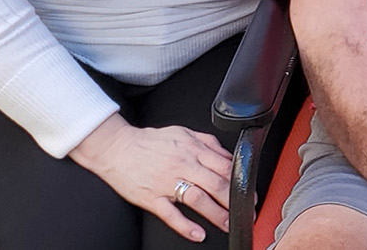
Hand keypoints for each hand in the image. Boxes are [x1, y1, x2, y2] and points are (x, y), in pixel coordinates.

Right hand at [69, 113, 233, 241]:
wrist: (116, 148)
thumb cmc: (149, 142)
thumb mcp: (182, 132)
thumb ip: (207, 142)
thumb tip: (228, 155)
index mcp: (192, 149)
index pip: (224, 166)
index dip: (241, 181)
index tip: (250, 192)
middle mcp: (182, 165)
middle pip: (216, 184)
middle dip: (235, 201)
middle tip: (245, 213)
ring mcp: (166, 182)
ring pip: (197, 199)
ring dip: (216, 215)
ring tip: (228, 224)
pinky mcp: (151, 197)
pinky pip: (171, 214)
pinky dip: (185, 226)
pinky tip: (198, 234)